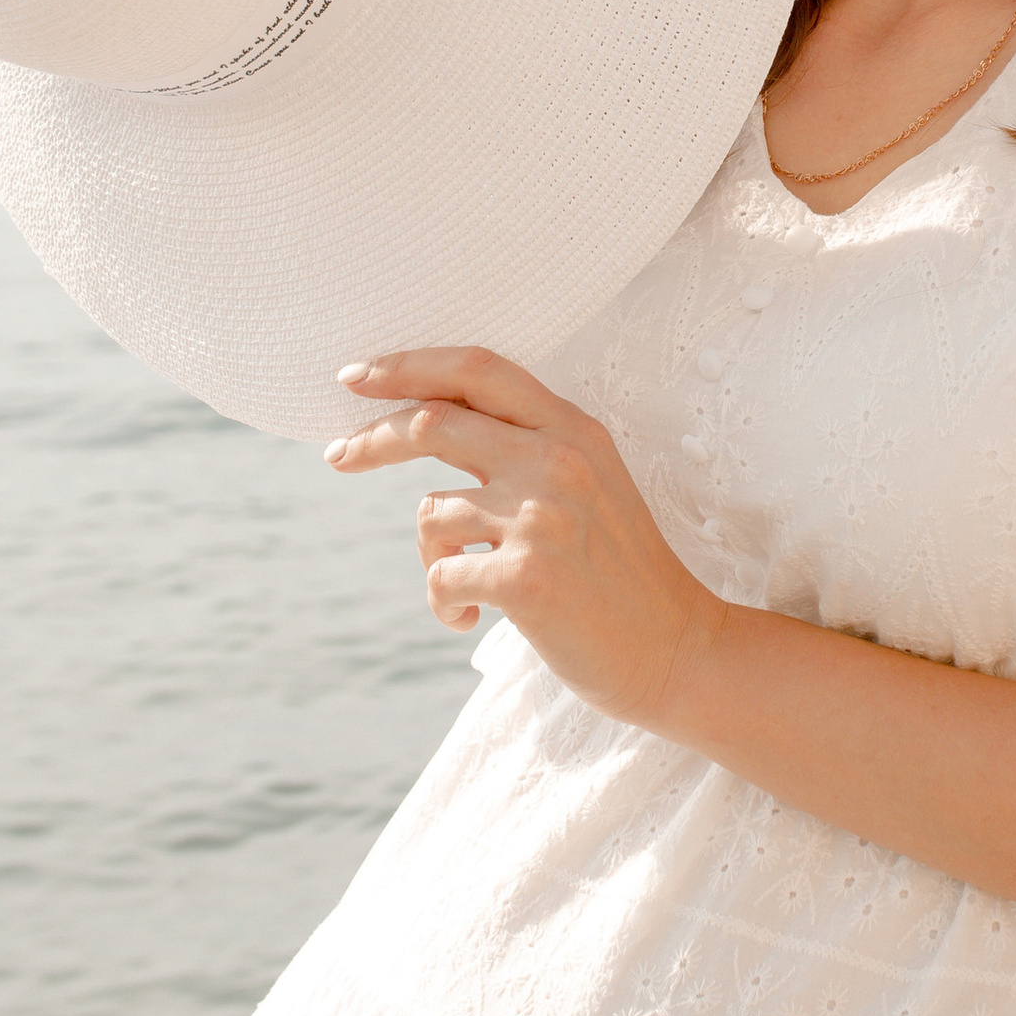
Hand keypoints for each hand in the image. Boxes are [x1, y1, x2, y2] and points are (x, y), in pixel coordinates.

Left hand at [325, 348, 726, 732]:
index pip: (477, 370)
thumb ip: (526, 447)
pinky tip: (468, 621)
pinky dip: (442, 604)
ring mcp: (541, 517)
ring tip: (464, 589)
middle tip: (339, 455)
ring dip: (432, 555)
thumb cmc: (619, 572)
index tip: (358, 375)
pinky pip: (439, 578)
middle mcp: (558, 460)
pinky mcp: (524, 579)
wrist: (676, 649)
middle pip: (433, 420)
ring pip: (431, 512)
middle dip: (372, 437)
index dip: (409, 366)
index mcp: (574, 429)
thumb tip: (427, 421)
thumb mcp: (589, 482)